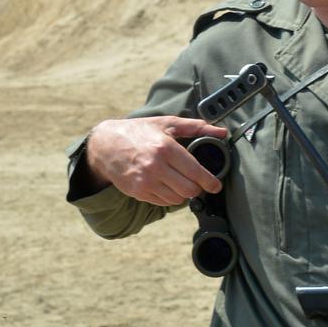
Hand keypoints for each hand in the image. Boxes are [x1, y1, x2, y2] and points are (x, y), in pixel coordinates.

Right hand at [86, 116, 229, 204]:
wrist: (105, 145)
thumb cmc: (139, 132)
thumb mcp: (166, 123)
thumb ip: (196, 127)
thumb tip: (222, 132)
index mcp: (165, 148)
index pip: (195, 172)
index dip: (210, 182)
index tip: (216, 186)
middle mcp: (155, 166)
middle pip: (189, 190)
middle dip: (197, 188)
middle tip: (198, 183)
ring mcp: (145, 181)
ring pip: (177, 199)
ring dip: (183, 194)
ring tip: (181, 183)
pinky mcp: (138, 192)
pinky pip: (163, 202)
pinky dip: (169, 197)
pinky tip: (167, 186)